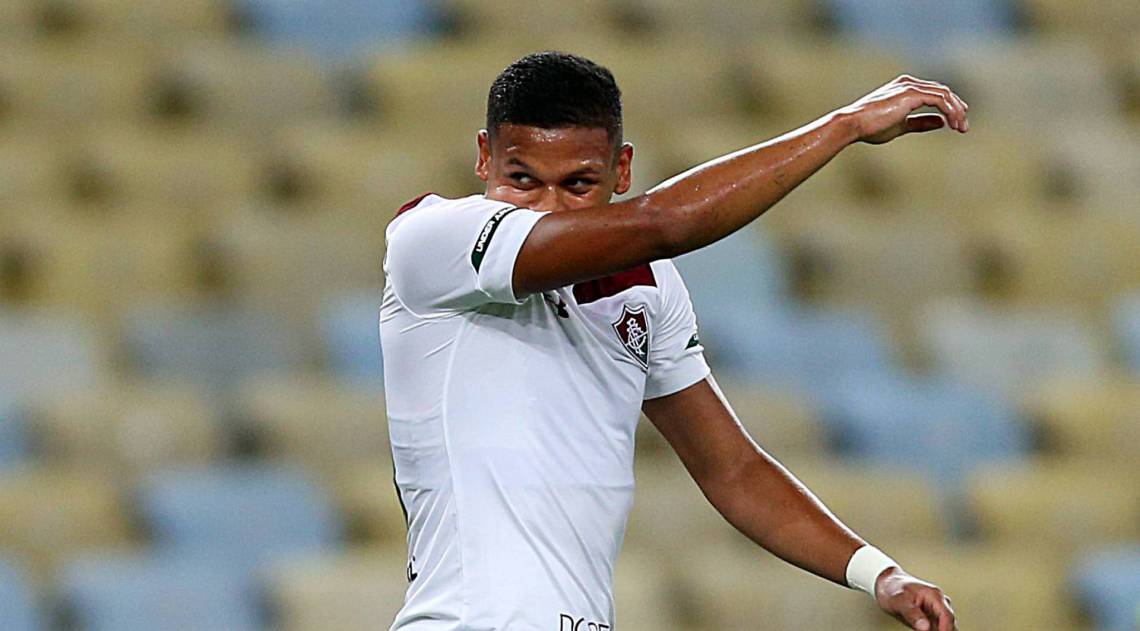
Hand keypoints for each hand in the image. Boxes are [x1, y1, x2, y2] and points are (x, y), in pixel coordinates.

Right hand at [837, 74, 969, 143]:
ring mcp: (911, 87)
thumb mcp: (901, 126)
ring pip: (944, 94)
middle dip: (957, 109)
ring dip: (956, 111)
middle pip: (943, 91)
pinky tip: (952, 124)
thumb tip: (941, 122)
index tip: (957, 121)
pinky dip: (949, 111)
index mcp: (905, 88)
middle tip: (964, 126)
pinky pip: (940, 100)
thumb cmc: (870, 127)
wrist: (853, 124)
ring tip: (961, 128)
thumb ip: (921, 122)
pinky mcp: (912, 94)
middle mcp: (909, 83)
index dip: (950, 106)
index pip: (935, 93)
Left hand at [875, 566, 957, 630]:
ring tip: (920, 629)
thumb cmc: (893, 588)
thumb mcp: (899, 600)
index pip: (947, 615)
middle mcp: (939, 603)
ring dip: (939, 630)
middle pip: (949, 623)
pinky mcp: (931, 619)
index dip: (945, 629)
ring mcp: (936, 612)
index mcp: (934, 596)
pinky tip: (922, 630)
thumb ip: (912, 613)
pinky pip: (937, 629)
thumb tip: (925, 627)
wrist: (888, 585)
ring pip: (946, 627)